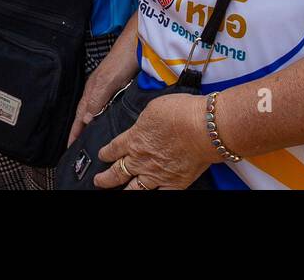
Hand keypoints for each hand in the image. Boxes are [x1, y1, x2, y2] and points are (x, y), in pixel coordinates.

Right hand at [68, 45, 138, 145]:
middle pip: (85, 113)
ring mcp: (107, 87)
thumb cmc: (121, 60)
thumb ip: (97, 99)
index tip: (69, 147)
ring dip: (92, 123)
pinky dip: (104, 115)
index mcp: (91, 90)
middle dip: (80, 129)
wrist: (137, 42)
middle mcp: (97, 89)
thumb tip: (86, 119)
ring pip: (96, 109)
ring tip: (90, 137)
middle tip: (77, 146)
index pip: (80, 115)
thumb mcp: (108, 81)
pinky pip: (107, 105)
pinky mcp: (118, 85)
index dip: (75, 131)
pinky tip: (109, 119)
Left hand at [93, 93, 214, 189]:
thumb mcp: (153, 108)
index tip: (102, 155)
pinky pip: (158, 196)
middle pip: (117, 173)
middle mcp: (141, 160)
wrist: (204, 127)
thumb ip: (143, 122)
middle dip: (105, 178)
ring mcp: (156, 175)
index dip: (105, 153)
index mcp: (134, 139)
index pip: (113, 149)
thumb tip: (142, 126)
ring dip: (122, 191)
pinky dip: (151, 196)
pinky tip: (148, 195)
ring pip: (133, 189)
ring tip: (116, 192)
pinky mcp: (174, 184)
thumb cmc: (182, 112)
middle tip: (99, 180)